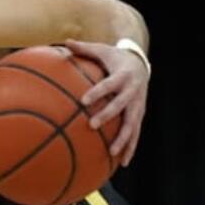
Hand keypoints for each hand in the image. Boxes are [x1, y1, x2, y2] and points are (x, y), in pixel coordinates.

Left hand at [66, 38, 149, 165]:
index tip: (84, 101)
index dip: (97, 92)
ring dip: (124, 139)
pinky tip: (123, 163)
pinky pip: (135, 133)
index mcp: (121, 76)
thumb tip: (65, 41)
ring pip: (132, 124)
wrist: (140, 63)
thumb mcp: (101, 50)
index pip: (108, 85)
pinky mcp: (139, 115)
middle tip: (92, 125)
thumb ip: (83, 48)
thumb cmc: (114, 58)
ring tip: (113, 153)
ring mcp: (138, 105)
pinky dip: (130, 147)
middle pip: (121, 106)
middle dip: (108, 116)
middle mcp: (132, 92)